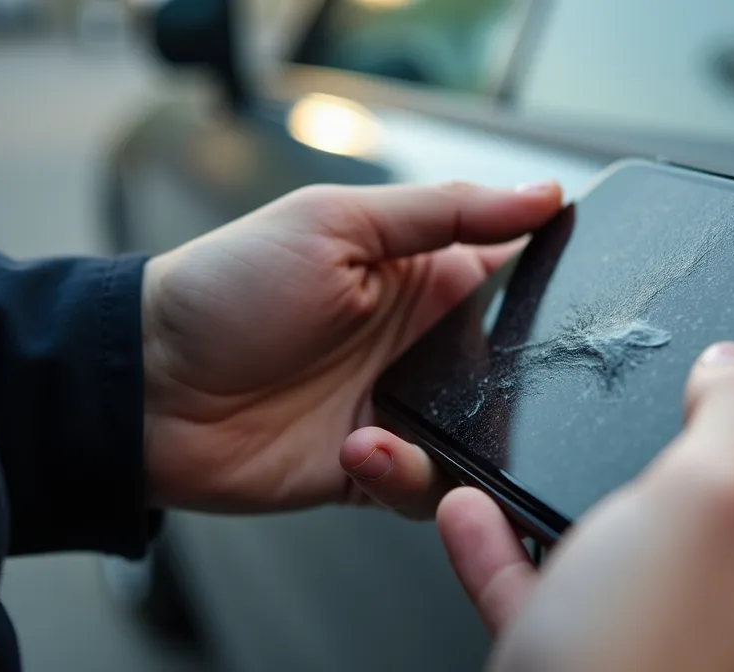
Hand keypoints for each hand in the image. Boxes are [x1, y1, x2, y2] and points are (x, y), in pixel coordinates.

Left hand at [140, 181, 561, 513]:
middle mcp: (421, 346)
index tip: (589, 296)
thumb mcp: (336, 221)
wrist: (144, 388)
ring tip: (405, 420)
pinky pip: (426, 486)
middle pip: (515, 369)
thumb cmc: (226, 288)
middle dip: (529, 381)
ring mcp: (400, 409)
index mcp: (421, 276)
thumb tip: (546, 194)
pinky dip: (406, 474)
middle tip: (521, 384)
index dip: (555, 285)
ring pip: (485, 439)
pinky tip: (360, 446)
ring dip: (468, 438)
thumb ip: (445, 211)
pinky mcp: (373, 471)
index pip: (515, 277)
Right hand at [437, 342, 733, 670]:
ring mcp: (685, 636)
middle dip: (727, 426)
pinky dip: (518, 547)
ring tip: (570, 435)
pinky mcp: (606, 664)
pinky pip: (562, 589)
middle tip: (693, 375)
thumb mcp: (712, 501)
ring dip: (602, 481)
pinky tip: (477, 518)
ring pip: (649, 536)